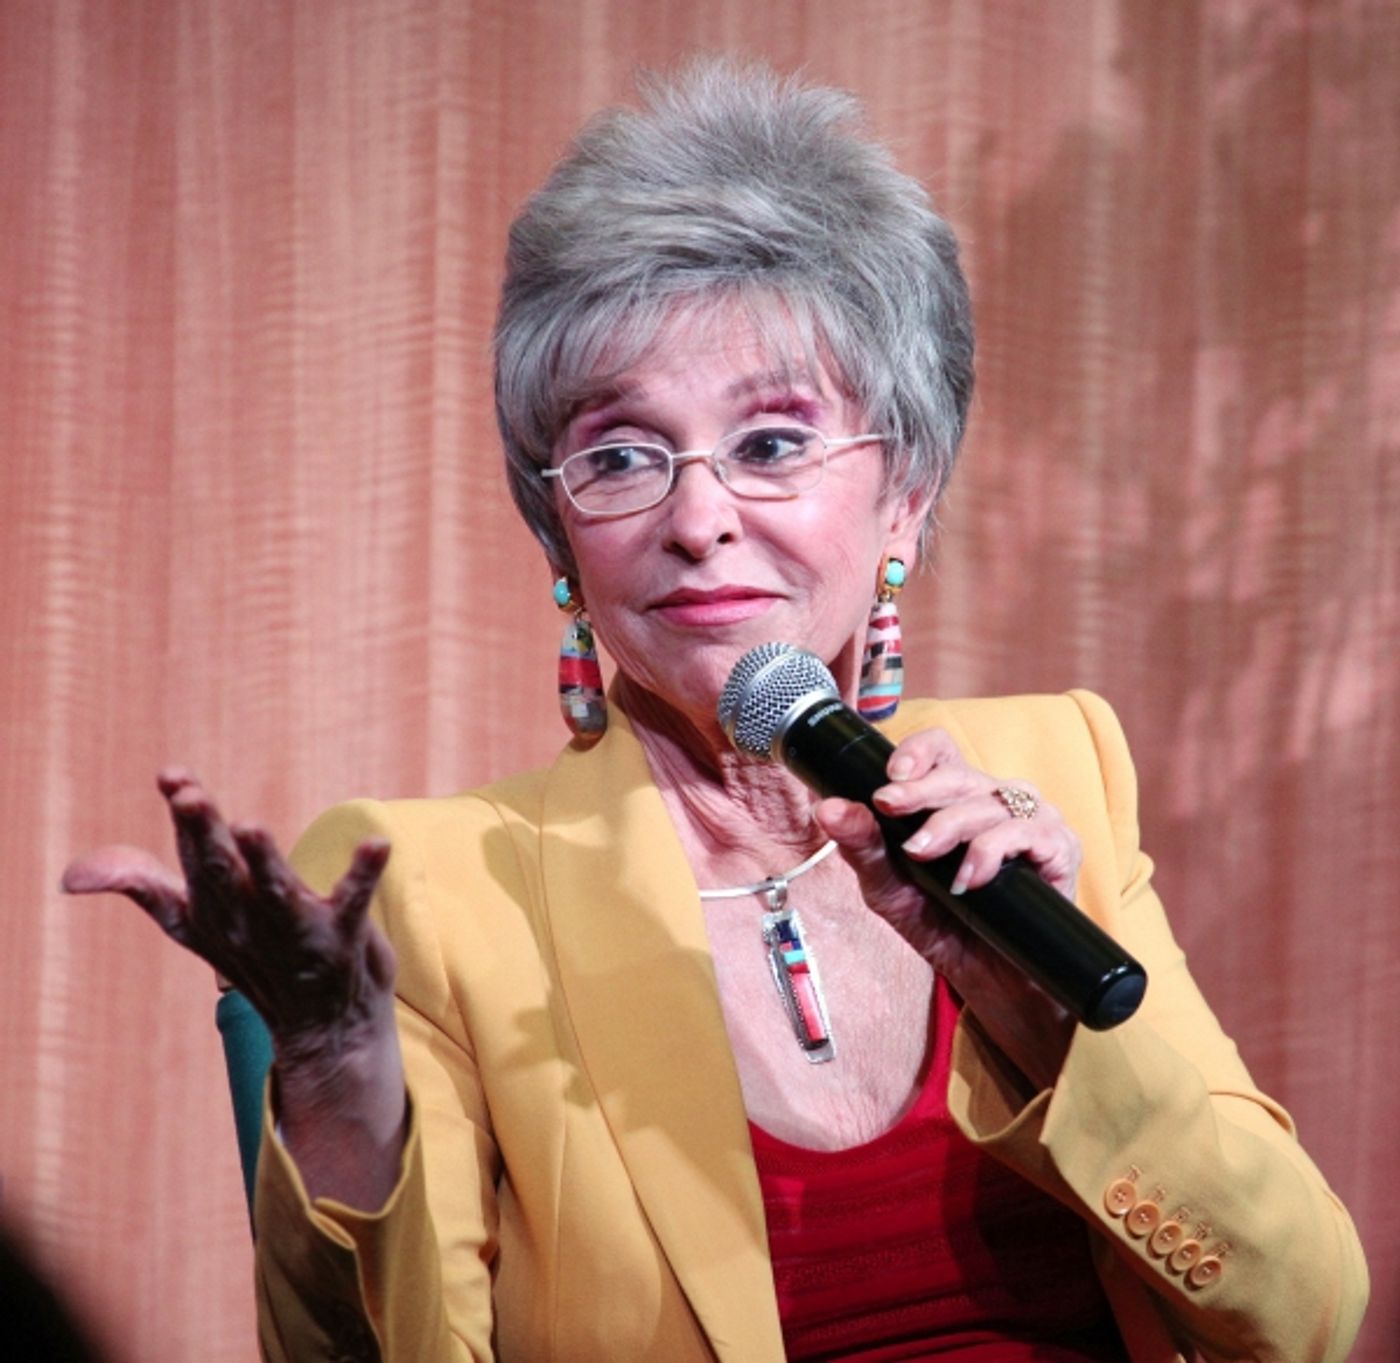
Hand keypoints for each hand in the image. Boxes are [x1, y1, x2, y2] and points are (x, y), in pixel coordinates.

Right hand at [63, 770, 406, 1202]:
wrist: (324, 1029)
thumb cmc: (259, 959)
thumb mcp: (198, 925)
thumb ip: (146, 888)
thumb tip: (76, 873)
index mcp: (215, 913)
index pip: (193, 860)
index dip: (185, 821)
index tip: (174, 777)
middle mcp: (249, 923)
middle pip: (223, 873)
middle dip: (206, 835)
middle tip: (190, 796)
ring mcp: (296, 933)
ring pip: (278, 893)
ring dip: (265, 860)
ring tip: (251, 826)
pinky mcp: (344, 941)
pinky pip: (355, 904)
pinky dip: (365, 874)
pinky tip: (379, 845)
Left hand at [812, 728, 1081, 1088]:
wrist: (994, 986)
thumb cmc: (944, 928)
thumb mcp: (890, 889)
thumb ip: (861, 847)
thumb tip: (827, 808)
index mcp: (955, 800)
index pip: (940, 751)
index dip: (916, 753)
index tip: (888, 779)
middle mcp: (995, 802)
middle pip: (959, 772)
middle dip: (918, 790)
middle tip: (889, 806)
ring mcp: (1032, 821)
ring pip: (989, 799)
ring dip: (950, 824)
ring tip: (922, 855)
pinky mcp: (1060, 849)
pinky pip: (1028, 831)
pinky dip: (993, 851)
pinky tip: (970, 878)